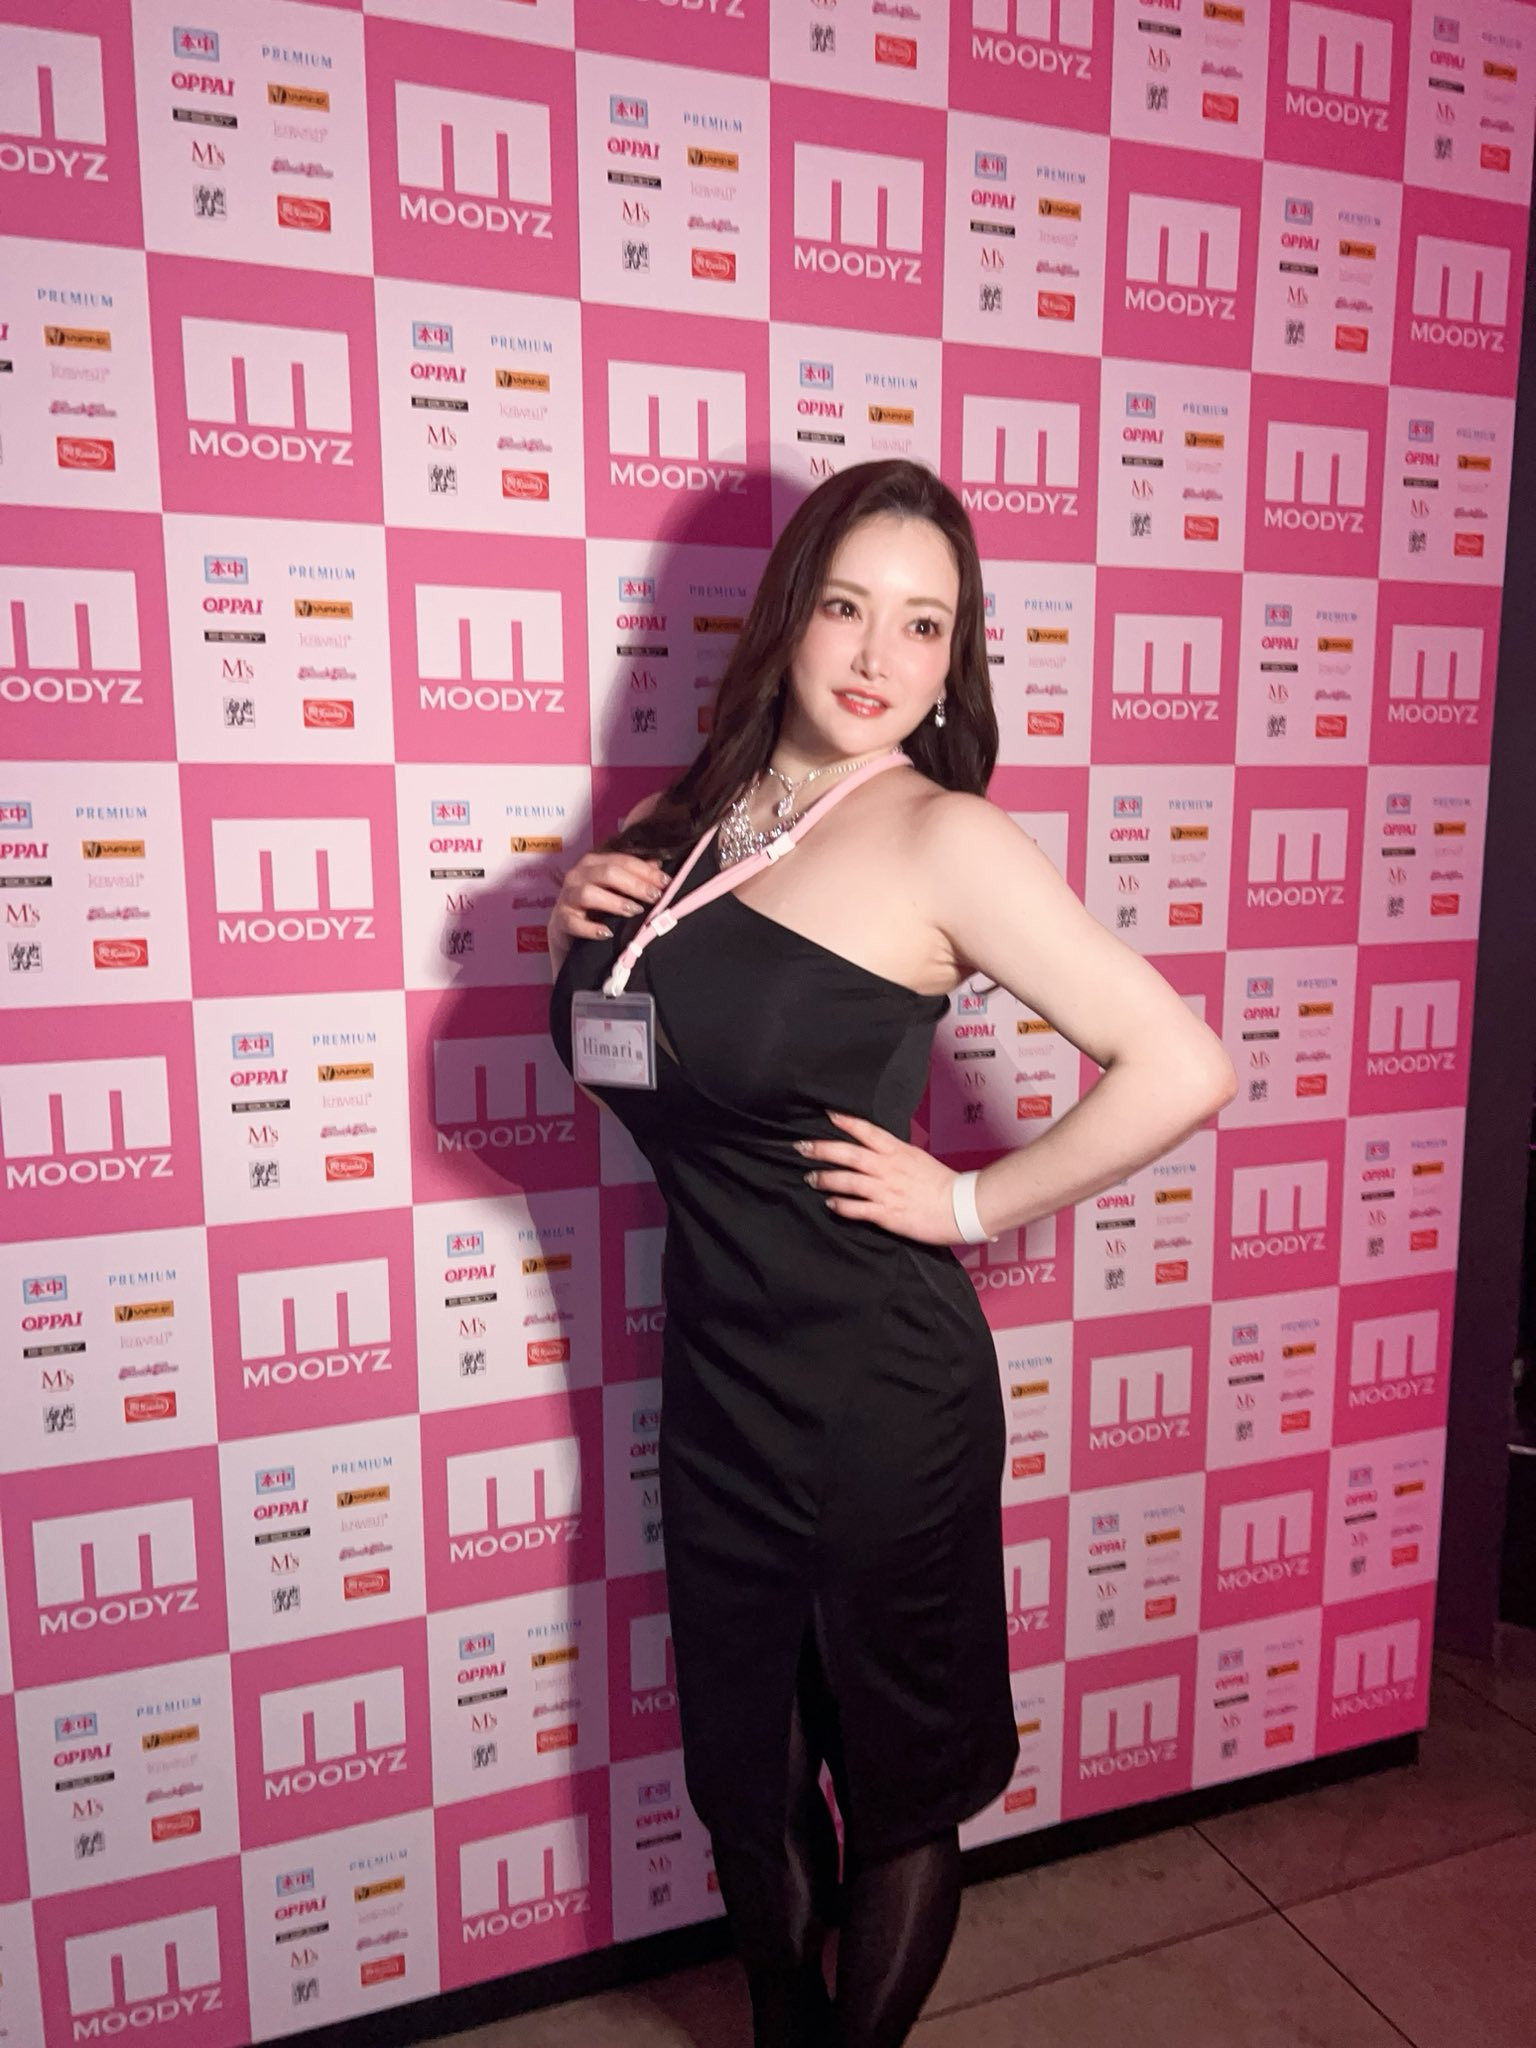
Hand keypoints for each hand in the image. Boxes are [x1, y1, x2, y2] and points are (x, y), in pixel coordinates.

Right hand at [548, 850, 667, 949]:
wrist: (568, 934)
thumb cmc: (596, 908)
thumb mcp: (616, 890)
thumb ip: (635, 877)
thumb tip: (658, 866)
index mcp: (593, 863)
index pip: (622, 860)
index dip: (645, 870)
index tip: (666, 882)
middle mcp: (577, 875)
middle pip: (607, 872)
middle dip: (635, 884)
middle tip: (655, 897)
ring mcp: (566, 897)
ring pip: (588, 893)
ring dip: (614, 902)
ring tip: (634, 911)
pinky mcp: (560, 920)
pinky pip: (573, 922)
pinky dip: (590, 928)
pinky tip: (607, 933)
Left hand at [796, 1110, 964, 1245]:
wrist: (960, 1207)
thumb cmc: (942, 1183)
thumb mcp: (917, 1159)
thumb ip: (894, 1155)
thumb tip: (875, 1151)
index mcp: (898, 1152)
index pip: (868, 1131)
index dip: (846, 1122)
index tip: (827, 1115)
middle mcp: (888, 1168)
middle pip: (850, 1154)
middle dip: (823, 1149)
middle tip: (802, 1146)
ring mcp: (886, 1191)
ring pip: (848, 1181)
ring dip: (826, 1179)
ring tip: (811, 1178)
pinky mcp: (887, 1213)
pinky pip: (858, 1208)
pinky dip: (841, 1206)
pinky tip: (830, 1204)